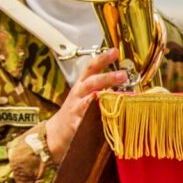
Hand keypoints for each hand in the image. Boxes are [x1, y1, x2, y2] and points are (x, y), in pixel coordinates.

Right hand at [45, 48, 126, 163]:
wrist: (57, 132)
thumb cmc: (76, 112)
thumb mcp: (87, 97)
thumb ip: (103, 91)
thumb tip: (125, 89)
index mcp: (82, 84)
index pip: (91, 67)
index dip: (102, 58)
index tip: (114, 51)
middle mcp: (78, 93)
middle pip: (91, 81)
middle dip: (107, 77)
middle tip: (123, 75)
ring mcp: (75, 107)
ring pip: (89, 99)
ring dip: (103, 96)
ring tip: (115, 95)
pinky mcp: (75, 123)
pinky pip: (86, 119)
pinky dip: (94, 117)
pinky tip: (104, 116)